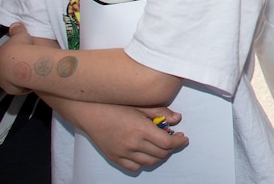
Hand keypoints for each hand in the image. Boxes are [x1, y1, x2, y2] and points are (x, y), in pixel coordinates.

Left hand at [0, 23, 38, 93]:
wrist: (23, 61)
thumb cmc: (21, 47)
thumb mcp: (20, 35)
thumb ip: (17, 30)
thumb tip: (15, 24)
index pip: (6, 59)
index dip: (16, 58)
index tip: (24, 57)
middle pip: (8, 71)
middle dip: (17, 69)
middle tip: (29, 66)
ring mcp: (4, 81)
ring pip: (12, 81)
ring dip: (21, 79)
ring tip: (32, 75)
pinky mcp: (11, 90)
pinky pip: (18, 89)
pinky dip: (25, 86)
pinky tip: (33, 82)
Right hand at [68, 102, 188, 170]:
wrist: (89, 112)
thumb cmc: (115, 104)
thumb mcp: (140, 104)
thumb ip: (160, 112)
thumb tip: (177, 119)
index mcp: (141, 130)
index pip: (167, 143)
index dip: (179, 142)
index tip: (183, 138)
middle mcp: (132, 144)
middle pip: (160, 154)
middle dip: (171, 148)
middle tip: (174, 139)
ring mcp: (123, 153)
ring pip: (149, 162)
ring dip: (160, 155)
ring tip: (162, 145)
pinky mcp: (114, 158)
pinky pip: (134, 167)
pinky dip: (144, 162)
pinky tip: (146, 152)